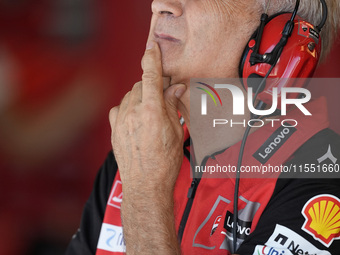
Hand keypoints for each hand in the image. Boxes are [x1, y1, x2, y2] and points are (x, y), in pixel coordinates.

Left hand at [109, 41, 185, 253]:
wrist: (145, 185)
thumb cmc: (165, 163)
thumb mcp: (176, 132)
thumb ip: (172, 106)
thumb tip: (174, 88)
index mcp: (152, 112)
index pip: (151, 77)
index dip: (152, 60)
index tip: (152, 48)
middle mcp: (134, 113)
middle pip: (141, 85)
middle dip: (152, 85)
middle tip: (163, 96)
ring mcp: (121, 121)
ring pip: (130, 96)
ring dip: (141, 97)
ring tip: (151, 112)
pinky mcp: (114, 130)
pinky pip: (119, 108)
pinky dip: (128, 107)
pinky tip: (135, 117)